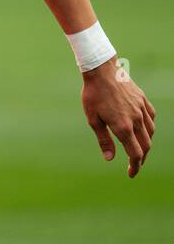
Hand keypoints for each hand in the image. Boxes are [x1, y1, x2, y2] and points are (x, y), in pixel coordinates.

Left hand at [81, 56, 155, 177]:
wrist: (102, 70)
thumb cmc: (93, 94)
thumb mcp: (92, 118)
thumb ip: (103, 139)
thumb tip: (109, 158)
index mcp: (123, 126)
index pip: (135, 153)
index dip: (135, 166)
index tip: (131, 173)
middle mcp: (136, 120)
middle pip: (146, 146)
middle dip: (141, 158)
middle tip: (134, 164)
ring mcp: (142, 109)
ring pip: (150, 133)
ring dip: (146, 144)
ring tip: (138, 148)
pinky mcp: (143, 100)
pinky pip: (151, 118)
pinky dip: (149, 127)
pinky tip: (142, 129)